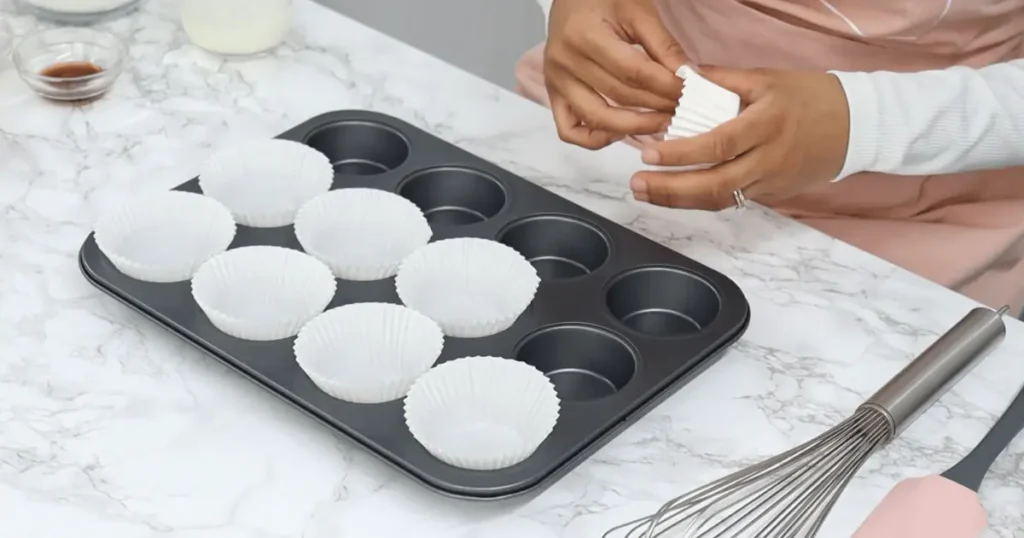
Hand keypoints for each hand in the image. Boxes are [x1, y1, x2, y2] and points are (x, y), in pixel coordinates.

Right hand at [544, 0, 687, 148]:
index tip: (691, 92)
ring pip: (597, 119)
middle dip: (658, 107)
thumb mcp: (639, 12)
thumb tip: (691, 78)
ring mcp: (555, 82)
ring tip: (661, 123)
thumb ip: (664, 46)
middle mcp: (565, 63)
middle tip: (684, 110)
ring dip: (634, 128)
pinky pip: (570, 130)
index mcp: (585, 37)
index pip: (634, 73)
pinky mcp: (552, 94)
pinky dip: (595, 138)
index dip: (666, 86)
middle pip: (619, 97)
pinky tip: (619, 131)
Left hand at [630, 66, 850, 209]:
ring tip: (646, 193)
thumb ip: (722, 79)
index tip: (648, 153)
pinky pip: (731, 201)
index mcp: (765, 125)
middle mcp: (767, 159)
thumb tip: (680, 74)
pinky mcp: (772, 195)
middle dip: (670, 188)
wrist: (856, 126)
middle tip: (637, 184)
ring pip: (719, 200)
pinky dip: (701, 200)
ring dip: (679, 201)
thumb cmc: (810, 96)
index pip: (716, 145)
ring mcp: (770, 182)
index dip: (680, 153)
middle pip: (713, 184)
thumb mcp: (767, 79)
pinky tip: (675, 195)